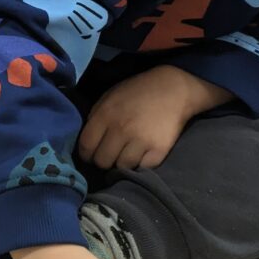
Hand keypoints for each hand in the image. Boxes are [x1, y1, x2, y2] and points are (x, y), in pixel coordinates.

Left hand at [79, 64, 231, 169]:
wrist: (173, 90)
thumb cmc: (137, 92)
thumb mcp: (109, 97)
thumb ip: (96, 117)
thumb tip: (88, 140)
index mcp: (105, 115)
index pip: (86, 146)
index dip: (85, 154)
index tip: (90, 155)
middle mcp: (121, 130)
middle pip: (102, 161)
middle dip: (102, 161)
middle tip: (109, 156)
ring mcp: (141, 141)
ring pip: (122, 167)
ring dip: (122, 163)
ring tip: (125, 155)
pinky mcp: (159, 150)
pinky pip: (142, 168)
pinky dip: (140, 165)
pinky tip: (141, 155)